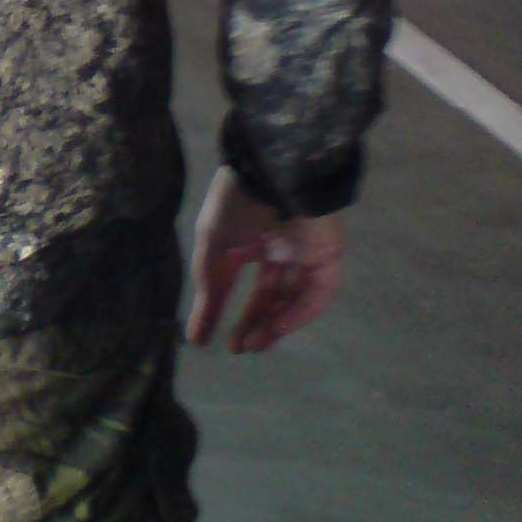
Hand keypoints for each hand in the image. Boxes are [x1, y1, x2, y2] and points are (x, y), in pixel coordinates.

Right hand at [186, 167, 344, 353]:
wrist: (275, 174)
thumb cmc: (239, 201)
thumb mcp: (211, 239)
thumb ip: (207, 282)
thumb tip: (195, 331)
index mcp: (245, 235)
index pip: (230, 278)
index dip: (216, 307)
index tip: (202, 338)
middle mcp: (274, 245)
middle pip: (264, 293)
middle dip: (250, 321)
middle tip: (238, 347)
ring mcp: (302, 252)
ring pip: (290, 298)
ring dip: (272, 323)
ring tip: (252, 344)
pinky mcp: (326, 256)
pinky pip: (315, 292)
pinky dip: (298, 312)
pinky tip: (277, 327)